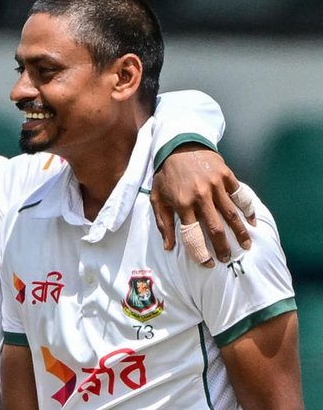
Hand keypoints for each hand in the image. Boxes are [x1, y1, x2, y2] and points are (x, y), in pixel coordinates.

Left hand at [152, 145, 255, 266]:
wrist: (179, 146)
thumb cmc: (166, 175)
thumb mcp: (157, 198)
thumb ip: (163, 223)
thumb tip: (169, 247)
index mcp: (182, 204)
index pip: (193, 235)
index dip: (201, 252)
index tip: (208, 263)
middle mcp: (200, 196)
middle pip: (215, 228)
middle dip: (223, 247)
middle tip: (228, 259)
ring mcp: (216, 185)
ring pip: (231, 214)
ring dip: (240, 232)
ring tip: (247, 245)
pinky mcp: (227, 176)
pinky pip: (240, 196)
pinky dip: (247, 209)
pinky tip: (252, 222)